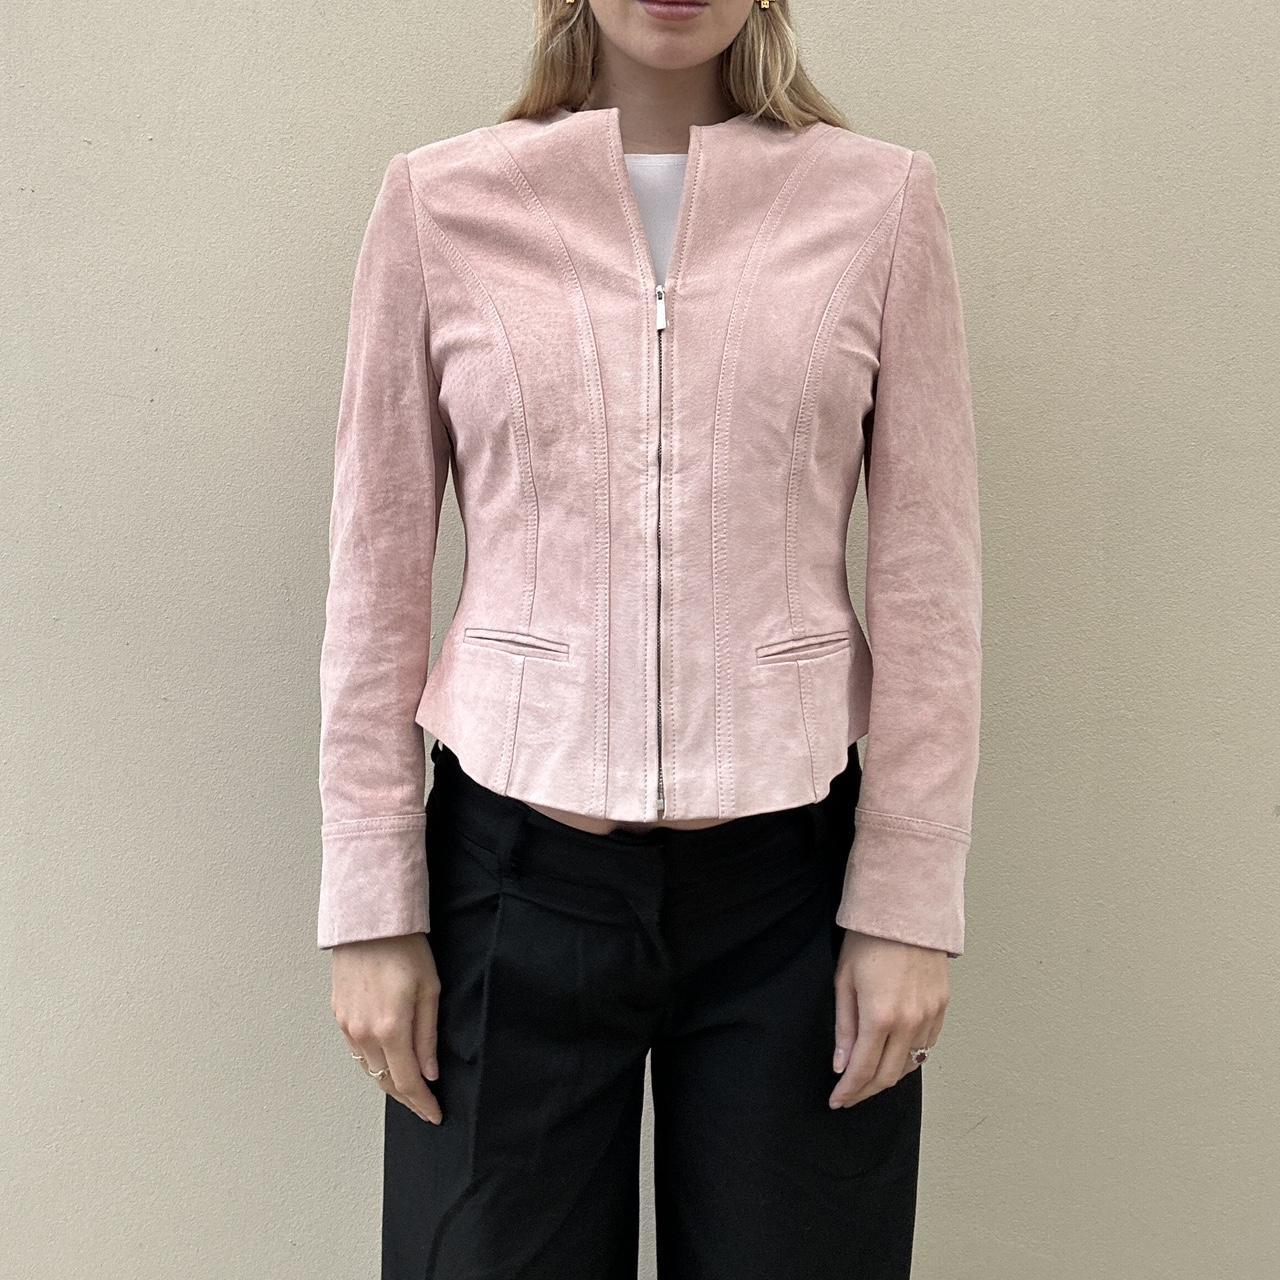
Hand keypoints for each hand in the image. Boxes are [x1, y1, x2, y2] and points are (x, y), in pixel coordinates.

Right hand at [330, 933, 442, 1124]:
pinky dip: (373, 1062)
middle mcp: (364, 1034)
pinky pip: (357, 1051)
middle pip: (385, 1081)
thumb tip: (430, 1072)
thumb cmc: (405, 949)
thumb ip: (428, 1036)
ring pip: (369, 1069)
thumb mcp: (429, 990)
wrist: (369, 921)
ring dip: (388, 1081)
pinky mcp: (339, 1015)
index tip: (434, 1114)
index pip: (407, 1082)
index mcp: (391, 1029)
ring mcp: (347, 1026)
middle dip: (407, 1097)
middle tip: (425, 1106)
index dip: (422, 1103)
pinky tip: (386, 1061)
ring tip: (408, 1088)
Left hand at [828, 930, 949, 1107]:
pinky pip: (927, 1046)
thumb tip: (841, 1064)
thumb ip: (844, 1027)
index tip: (836, 1101)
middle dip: (866, 1091)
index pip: (863, 1070)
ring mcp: (930, 1016)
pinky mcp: (942, 1007)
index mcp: (880, 1016)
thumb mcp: (844, 981)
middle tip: (849, 1096)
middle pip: (889, 1075)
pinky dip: (910, 1057)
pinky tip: (894, 1056)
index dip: (849, 1091)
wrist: (906, 911)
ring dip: (888, 1076)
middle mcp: (910, 1022)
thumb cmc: (868, 941)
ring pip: (911, 1064)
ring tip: (868, 1078)